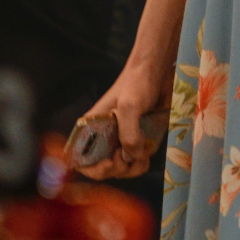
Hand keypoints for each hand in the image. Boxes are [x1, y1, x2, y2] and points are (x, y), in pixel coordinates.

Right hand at [75, 64, 170, 181]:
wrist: (157, 70)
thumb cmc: (137, 83)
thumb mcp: (129, 106)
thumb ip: (129, 133)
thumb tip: (133, 157)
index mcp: (92, 128)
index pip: (82, 160)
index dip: (94, 169)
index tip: (111, 163)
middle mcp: (103, 137)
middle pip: (105, 169)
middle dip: (118, 168)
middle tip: (129, 155)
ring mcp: (120, 139)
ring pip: (122, 168)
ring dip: (132, 169)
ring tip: (142, 156)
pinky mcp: (136, 138)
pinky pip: (136, 160)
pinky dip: (142, 162)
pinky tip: (147, 152)